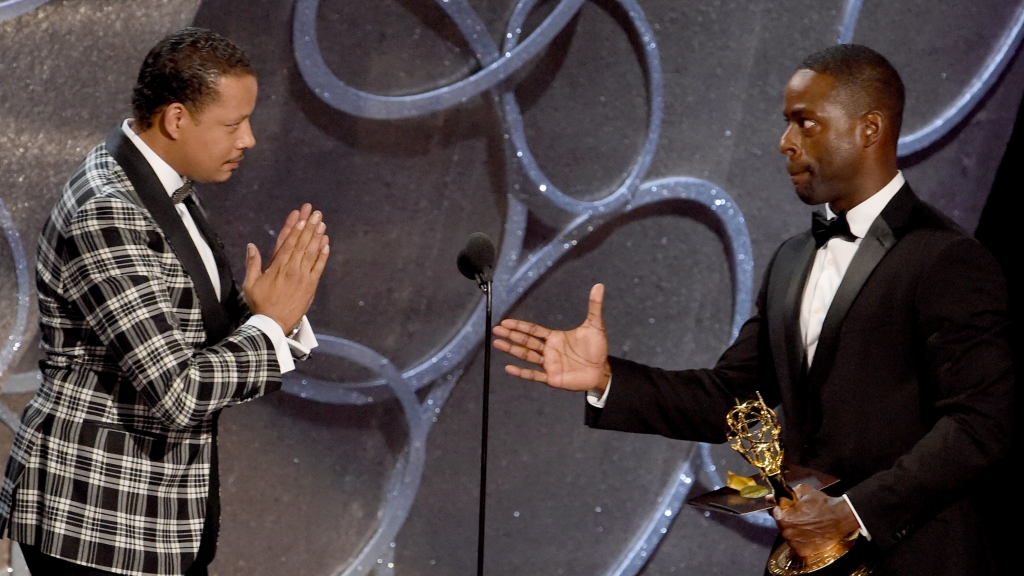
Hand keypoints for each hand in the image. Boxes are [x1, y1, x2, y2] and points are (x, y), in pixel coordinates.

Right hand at [243, 207, 329, 332]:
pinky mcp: (311, 285)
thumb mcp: (250, 284)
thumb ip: (252, 263)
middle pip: (301, 244)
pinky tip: (326, 244)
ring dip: (317, 237)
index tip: (301, 217)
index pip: (287, 243)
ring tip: (322, 223)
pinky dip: (323, 255)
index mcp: (276, 267)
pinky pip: (319, 267)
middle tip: (315, 213)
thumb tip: (251, 246)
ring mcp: (303, 277)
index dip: (295, 229)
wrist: (274, 324)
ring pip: (311, 252)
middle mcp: (291, 269)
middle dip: (309, 227)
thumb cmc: (261, 304)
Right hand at [492, 283, 610, 392]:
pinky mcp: (551, 377)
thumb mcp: (595, 325)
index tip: (506, 322)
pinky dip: (521, 372)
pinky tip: (509, 368)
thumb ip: (594, 306)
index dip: (519, 325)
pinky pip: (533, 375)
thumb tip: (599, 286)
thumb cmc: (597, 349)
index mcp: (554, 337)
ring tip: (497, 344)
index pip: (533, 330)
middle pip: (526, 341)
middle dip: (511, 335)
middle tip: (496, 330)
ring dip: (511, 350)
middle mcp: (548, 350)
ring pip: (526, 356)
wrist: (601, 370)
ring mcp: (548, 364)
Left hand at [773, 484, 860, 558]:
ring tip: (807, 526)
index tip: (791, 509)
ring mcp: (794, 544)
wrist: (839, 517)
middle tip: (802, 517)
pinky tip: (810, 535)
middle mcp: (786, 532)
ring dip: (795, 532)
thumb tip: (769, 498)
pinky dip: (802, 542)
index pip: (775, 513)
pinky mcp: (803, 552)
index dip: (783, 510)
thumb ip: (783, 495)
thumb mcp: (802, 492)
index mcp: (783, 518)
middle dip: (789, 520)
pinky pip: (797, 546)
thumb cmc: (821, 503)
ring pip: (789, 536)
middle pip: (782, 525)